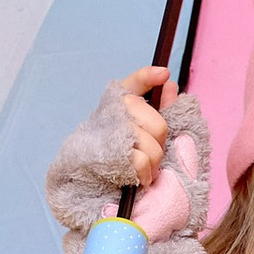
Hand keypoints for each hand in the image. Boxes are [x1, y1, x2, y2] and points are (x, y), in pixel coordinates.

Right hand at [113, 63, 170, 191]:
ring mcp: (108, 133)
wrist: (83, 179)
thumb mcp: (137, 127)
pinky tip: (141, 177)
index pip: (135, 82)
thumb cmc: (116, 151)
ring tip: (147, 169)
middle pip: (157, 125)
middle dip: (161, 143)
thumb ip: (157, 106)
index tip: (163, 74)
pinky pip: (141, 161)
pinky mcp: (107, 154)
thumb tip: (170, 85)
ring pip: (151, 146)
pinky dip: (145, 173)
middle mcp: (111, 112)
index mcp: (117, 101)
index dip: (149, 77)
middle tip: (152, 152)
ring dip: (154, 163)